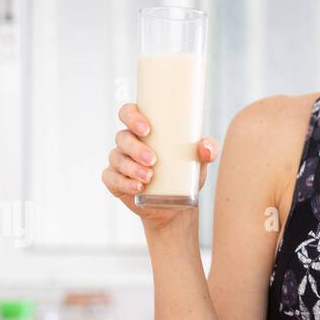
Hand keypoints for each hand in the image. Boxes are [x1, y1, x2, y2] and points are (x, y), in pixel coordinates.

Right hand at [102, 103, 219, 230]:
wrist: (176, 206)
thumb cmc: (184, 174)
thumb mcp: (199, 161)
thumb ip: (208, 150)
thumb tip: (206, 147)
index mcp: (143, 130)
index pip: (128, 112)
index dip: (132, 116)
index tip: (146, 129)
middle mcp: (128, 143)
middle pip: (122, 137)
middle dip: (136, 148)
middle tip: (153, 160)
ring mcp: (119, 162)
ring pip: (118, 159)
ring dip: (131, 167)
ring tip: (149, 177)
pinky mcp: (115, 181)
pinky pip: (111, 179)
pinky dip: (124, 184)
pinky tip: (138, 188)